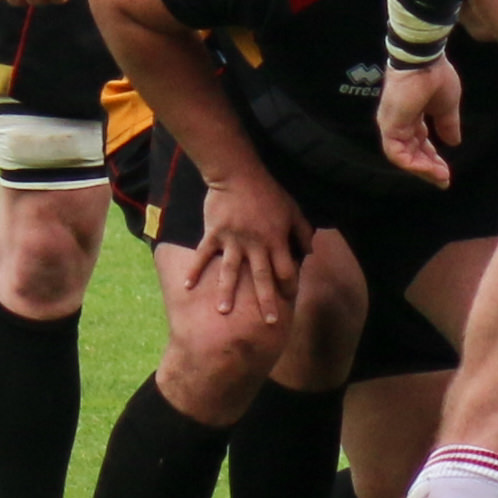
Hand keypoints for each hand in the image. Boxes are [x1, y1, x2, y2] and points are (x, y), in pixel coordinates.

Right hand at [191, 171, 308, 320]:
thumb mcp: (292, 209)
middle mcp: (255, 244)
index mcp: (275, 239)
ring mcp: (233, 240)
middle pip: (262, 277)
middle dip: (266, 300)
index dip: (289, 285)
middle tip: (269, 322)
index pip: (285, 269)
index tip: (290, 298)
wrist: (238, 175)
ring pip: (231, 271)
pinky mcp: (214, 234)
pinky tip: (187, 286)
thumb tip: (310, 252)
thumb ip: (302, 232)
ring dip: (227, 292)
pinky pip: (203, 255)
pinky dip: (195, 270)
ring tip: (224, 312)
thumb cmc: (268, 193)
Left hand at [375, 59, 464, 188]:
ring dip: (422, 169)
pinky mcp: (390, 127)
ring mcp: (392, 125)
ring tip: (441, 177)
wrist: (424, 60)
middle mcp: (399, 123)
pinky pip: (398, 154)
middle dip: (429, 168)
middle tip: (444, 180)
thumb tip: (454, 143)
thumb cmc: (435, 76)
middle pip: (411, 153)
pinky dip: (413, 164)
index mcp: (412, 117)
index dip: (433, 159)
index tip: (446, 172)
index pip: (420, 145)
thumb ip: (448, 125)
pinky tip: (430, 169)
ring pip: (403, 157)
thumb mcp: (447, 106)